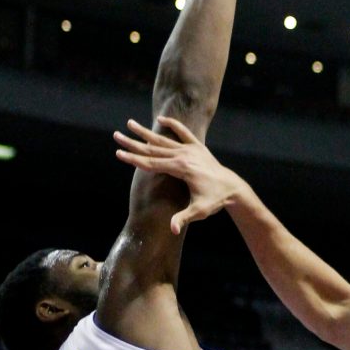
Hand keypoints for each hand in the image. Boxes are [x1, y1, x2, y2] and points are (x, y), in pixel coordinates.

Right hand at [114, 116, 246, 233]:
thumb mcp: (199, 211)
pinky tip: (161, 119)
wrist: (233, 188)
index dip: (133, 159)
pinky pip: (184, 133)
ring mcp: (190, 150)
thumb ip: (184, 218)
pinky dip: (174, 125)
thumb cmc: (215, 201)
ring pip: (163, 140)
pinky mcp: (198, 148)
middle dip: (132, 143)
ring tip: (130, 123)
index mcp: (180, 169)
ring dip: (145, 132)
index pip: (151, 163)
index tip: (118, 153)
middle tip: (116, 135)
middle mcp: (183, 156)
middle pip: (152, 149)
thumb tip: (173, 230)